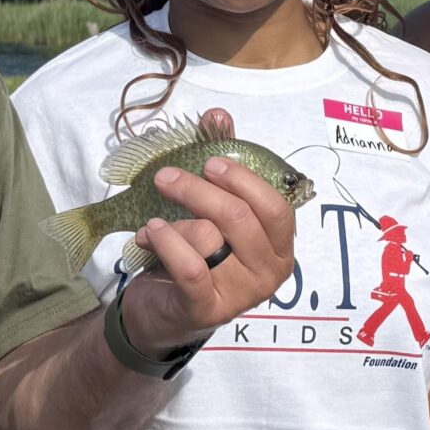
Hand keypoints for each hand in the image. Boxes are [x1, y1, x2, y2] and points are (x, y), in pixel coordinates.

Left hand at [118, 110, 297, 353]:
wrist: (164, 313)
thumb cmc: (196, 257)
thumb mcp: (211, 213)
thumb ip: (221, 165)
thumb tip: (219, 116)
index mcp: (279, 247)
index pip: (275, 207)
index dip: (243, 179)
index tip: (210, 163)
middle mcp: (269, 273)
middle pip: (239, 218)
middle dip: (198, 191)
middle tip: (166, 177)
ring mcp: (242, 295)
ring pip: (210, 239)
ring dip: (174, 223)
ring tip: (152, 222)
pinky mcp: (209, 311)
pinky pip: (190, 268)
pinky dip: (167, 244)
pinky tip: (150, 233)